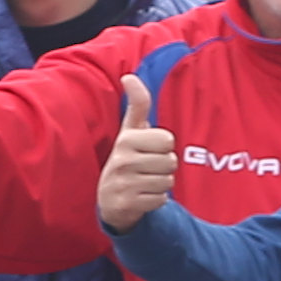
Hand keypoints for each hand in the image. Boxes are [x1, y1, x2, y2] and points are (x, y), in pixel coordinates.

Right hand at [97, 77, 176, 232]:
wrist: (110, 199)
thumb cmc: (128, 158)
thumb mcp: (130, 131)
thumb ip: (137, 105)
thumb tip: (129, 76)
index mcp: (126, 139)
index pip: (167, 139)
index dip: (164, 146)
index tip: (149, 148)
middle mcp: (122, 160)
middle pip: (171, 161)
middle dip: (165, 166)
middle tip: (148, 168)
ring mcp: (123, 183)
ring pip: (168, 182)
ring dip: (162, 184)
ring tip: (145, 181)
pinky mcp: (127, 204)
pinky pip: (161, 200)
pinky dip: (156, 200)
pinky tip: (143, 196)